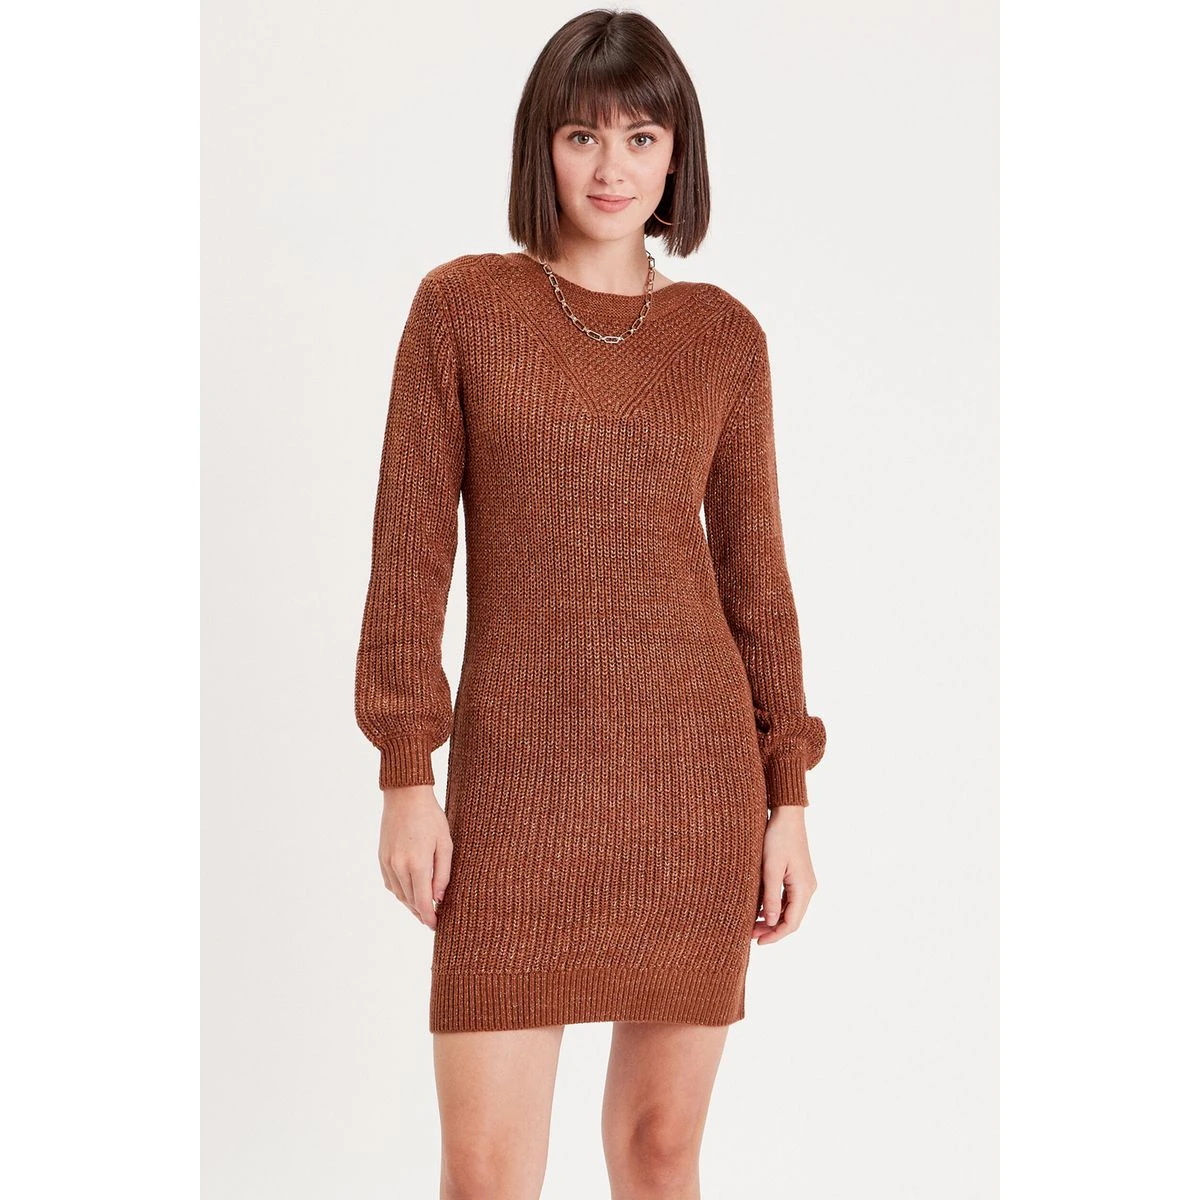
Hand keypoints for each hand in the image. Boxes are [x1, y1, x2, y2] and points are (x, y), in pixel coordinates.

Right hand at [378, 784, 452, 929]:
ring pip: (398, 894)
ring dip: (410, 904)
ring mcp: (387, 862)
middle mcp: (398, 866)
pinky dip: (400, 892)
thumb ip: (442, 873)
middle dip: (421, 913)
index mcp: (417, 864)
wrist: (405, 796)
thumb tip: (438, 898)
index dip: (428, 917)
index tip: (435, 926)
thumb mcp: (445, 843)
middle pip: (409, 901)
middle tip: (432, 919)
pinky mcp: (381, 857)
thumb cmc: (430, 817)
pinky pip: (390, 883)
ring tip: (422, 909)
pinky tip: (409, 892)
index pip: (422, 902)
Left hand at [752, 805, 816, 944]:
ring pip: (789, 909)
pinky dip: (775, 907)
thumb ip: (771, 897)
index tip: (757, 942)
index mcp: (804, 889)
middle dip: (772, 929)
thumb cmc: (778, 838)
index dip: (775, 935)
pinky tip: (760, 908)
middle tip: (749, 935)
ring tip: (752, 924)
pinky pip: (788, 898)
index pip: (791, 923)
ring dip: (772, 919)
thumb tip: (771, 922)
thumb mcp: (770, 868)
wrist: (787, 815)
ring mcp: (804, 882)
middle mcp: (808, 888)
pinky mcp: (798, 876)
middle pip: (791, 919)